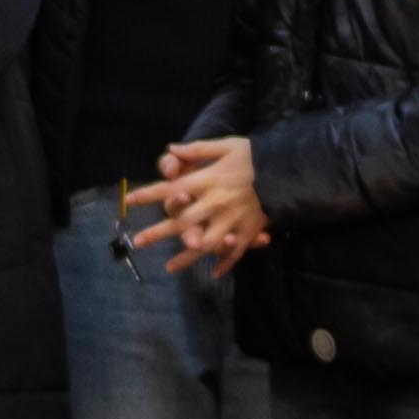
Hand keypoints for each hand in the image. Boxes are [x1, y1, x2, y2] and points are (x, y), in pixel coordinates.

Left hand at [125, 137, 268, 269]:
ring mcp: (232, 220)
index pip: (170, 188)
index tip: (130, 200)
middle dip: (158, 232)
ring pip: (204, 243)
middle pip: (181, 222)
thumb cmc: (254, 155)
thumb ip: (197, 150)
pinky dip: (225, 262)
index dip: (149, 194)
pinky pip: (234, 251)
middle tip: (138, 242)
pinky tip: (213, 273)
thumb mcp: (226, 145)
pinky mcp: (248, 230)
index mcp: (207, 180)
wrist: (288, 169)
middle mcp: (215, 203)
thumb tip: (171, 149)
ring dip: (186, 257)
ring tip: (169, 268)